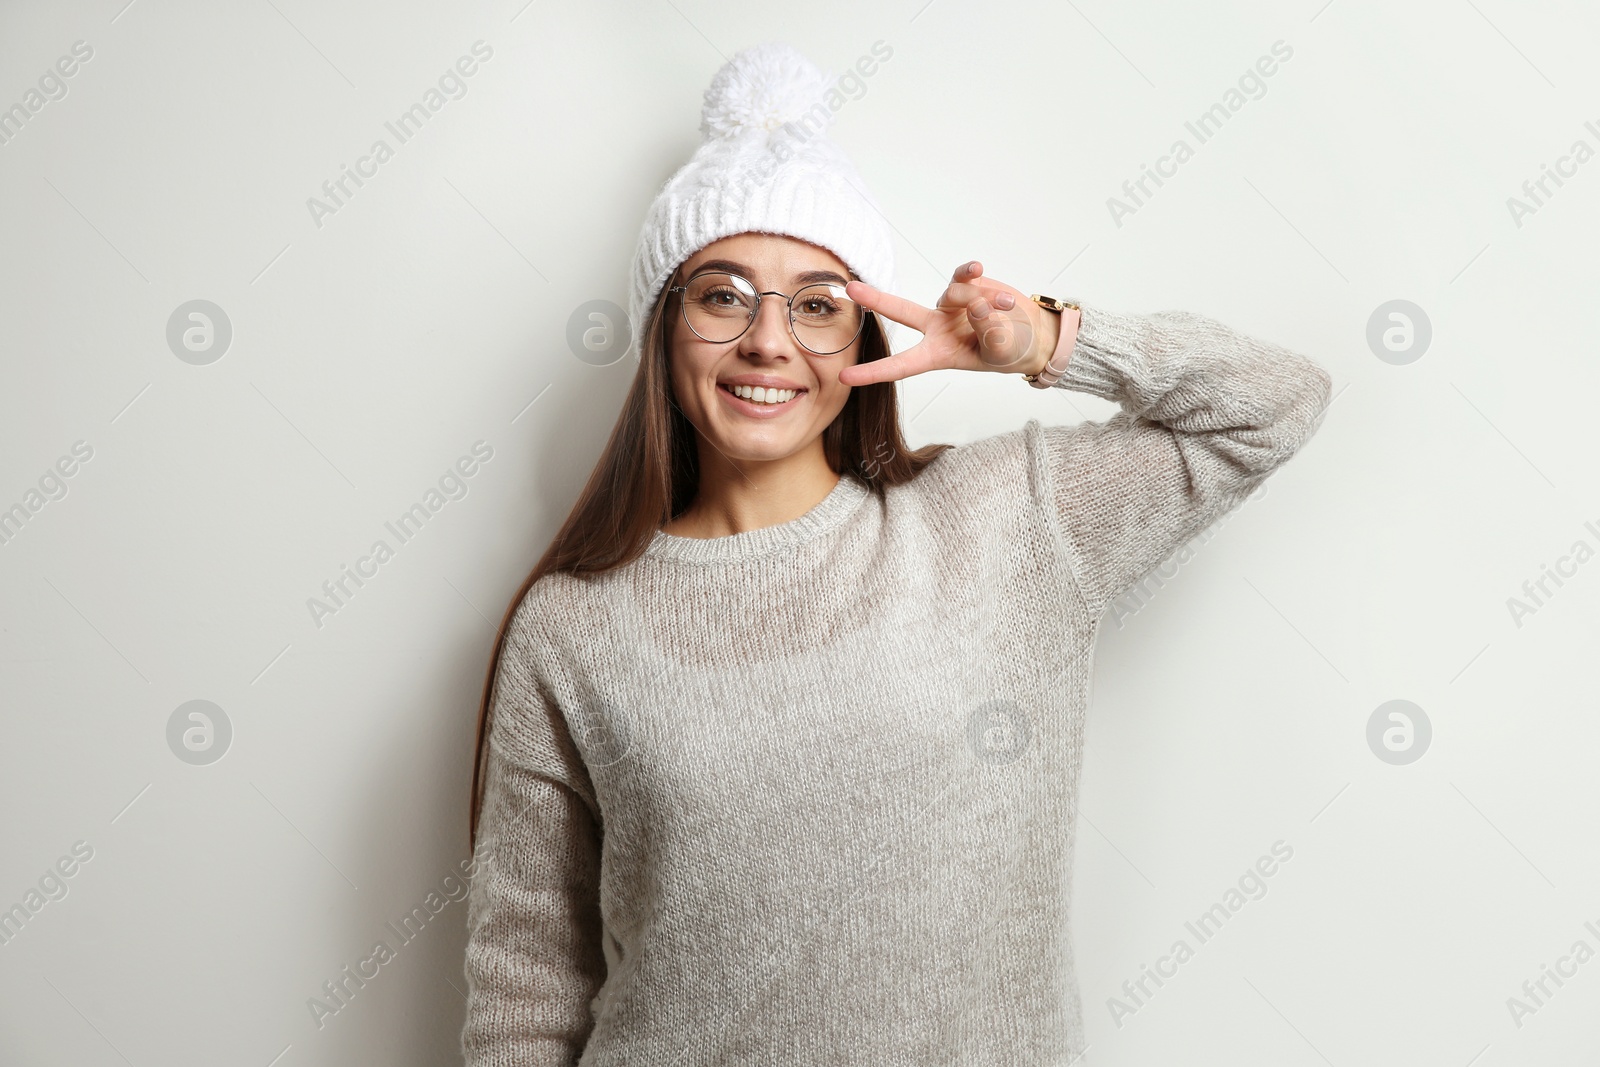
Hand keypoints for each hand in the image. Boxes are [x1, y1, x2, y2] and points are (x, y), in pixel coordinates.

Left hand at [837, 260, 1062, 386]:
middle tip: (850, 288)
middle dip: (877, 300)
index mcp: (938, 354)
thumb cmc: (1012, 352)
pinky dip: (969, 272)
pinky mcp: (966, 286)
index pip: (901, 366)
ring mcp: (951, 306)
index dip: (873, 373)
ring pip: (952, 294)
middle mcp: (938, 329)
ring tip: (1004, 307)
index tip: (844, 377)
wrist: (1032, 334)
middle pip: (901, 313)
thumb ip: (987, 332)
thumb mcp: (1001, 352)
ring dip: (979, 299)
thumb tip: (974, 307)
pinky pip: (961, 275)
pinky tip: (978, 269)